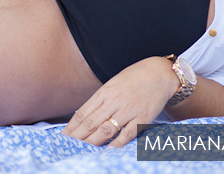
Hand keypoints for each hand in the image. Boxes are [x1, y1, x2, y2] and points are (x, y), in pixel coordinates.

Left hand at [62, 57, 176, 147]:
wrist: (160, 73)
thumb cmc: (135, 78)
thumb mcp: (113, 84)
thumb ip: (99, 99)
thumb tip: (83, 115)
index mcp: (105, 92)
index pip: (83, 113)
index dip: (71, 127)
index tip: (62, 136)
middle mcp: (114, 101)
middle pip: (91, 123)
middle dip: (78, 137)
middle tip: (67, 146)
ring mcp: (128, 110)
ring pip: (106, 129)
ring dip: (93, 142)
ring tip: (82, 150)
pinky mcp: (143, 118)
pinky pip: (127, 133)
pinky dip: (117, 143)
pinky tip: (108, 150)